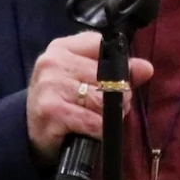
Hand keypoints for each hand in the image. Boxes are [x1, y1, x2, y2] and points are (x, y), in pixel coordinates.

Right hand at [26, 32, 154, 163]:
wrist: (32, 132)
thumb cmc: (63, 101)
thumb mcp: (86, 79)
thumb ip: (118, 71)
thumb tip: (146, 68)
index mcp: (62, 47)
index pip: (104, 47)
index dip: (118, 68)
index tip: (117, 81)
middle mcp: (53, 62)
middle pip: (107, 76)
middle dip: (118, 96)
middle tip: (109, 108)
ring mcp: (50, 86)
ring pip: (103, 100)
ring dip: (109, 116)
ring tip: (99, 119)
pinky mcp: (51, 111)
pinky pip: (94, 122)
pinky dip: (99, 131)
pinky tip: (90, 131)